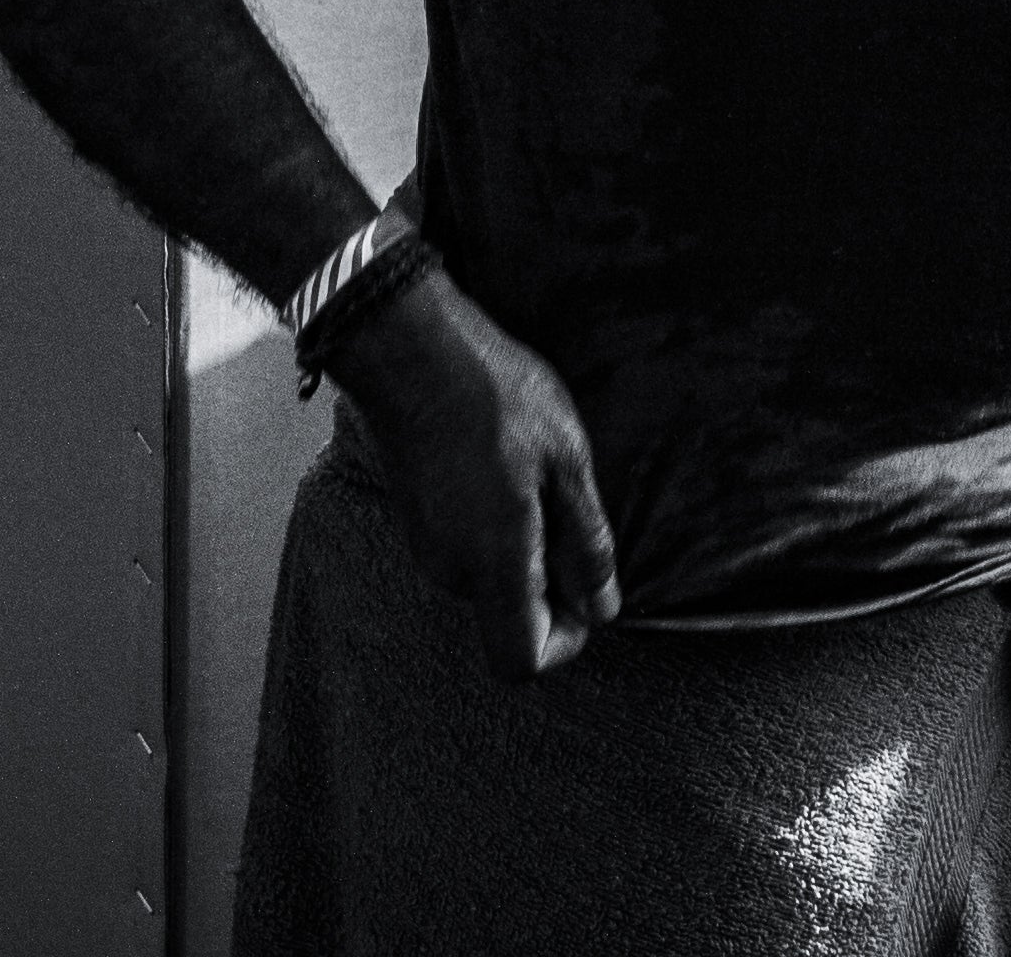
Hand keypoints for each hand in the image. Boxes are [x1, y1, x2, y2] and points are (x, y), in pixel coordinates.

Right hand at [326, 263, 616, 675]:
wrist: (409, 349)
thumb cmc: (492, 396)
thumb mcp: (565, 460)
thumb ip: (584, 543)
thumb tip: (601, 605)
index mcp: (492, 564)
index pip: (522, 661)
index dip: (565, 640)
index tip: (586, 588)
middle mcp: (451, 570)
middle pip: (509, 618)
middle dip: (551, 582)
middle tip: (569, 505)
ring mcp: (426, 545)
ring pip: (489, 578)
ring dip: (525, 546)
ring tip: (537, 473)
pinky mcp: (416, 517)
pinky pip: (466, 548)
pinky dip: (496, 525)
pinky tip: (507, 464)